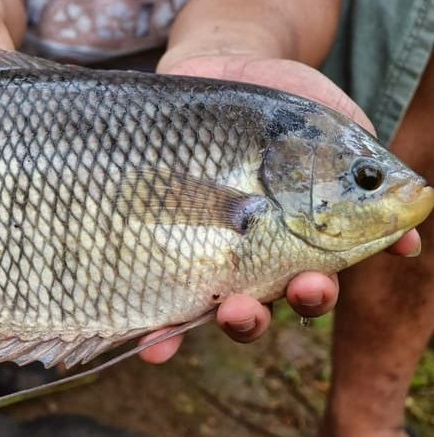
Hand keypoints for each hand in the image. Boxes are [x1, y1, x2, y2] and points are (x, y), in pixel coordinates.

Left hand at [137, 0, 421, 362]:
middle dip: (251, 317)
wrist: (229, 66)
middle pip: (253, 306)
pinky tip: (151, 341)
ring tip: (199, 315)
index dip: (311, 294)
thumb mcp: (338, 133)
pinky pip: (152, 284)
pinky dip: (153, 323)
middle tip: (244, 308)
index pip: (306, 283)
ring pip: (202, 303)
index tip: (311, 284)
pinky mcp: (158, 234)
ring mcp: (199, 247)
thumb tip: (408, 242)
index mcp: (292, 240)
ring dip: (200, 321)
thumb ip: (367, 183)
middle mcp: (245, 255)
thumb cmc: (290, 104)